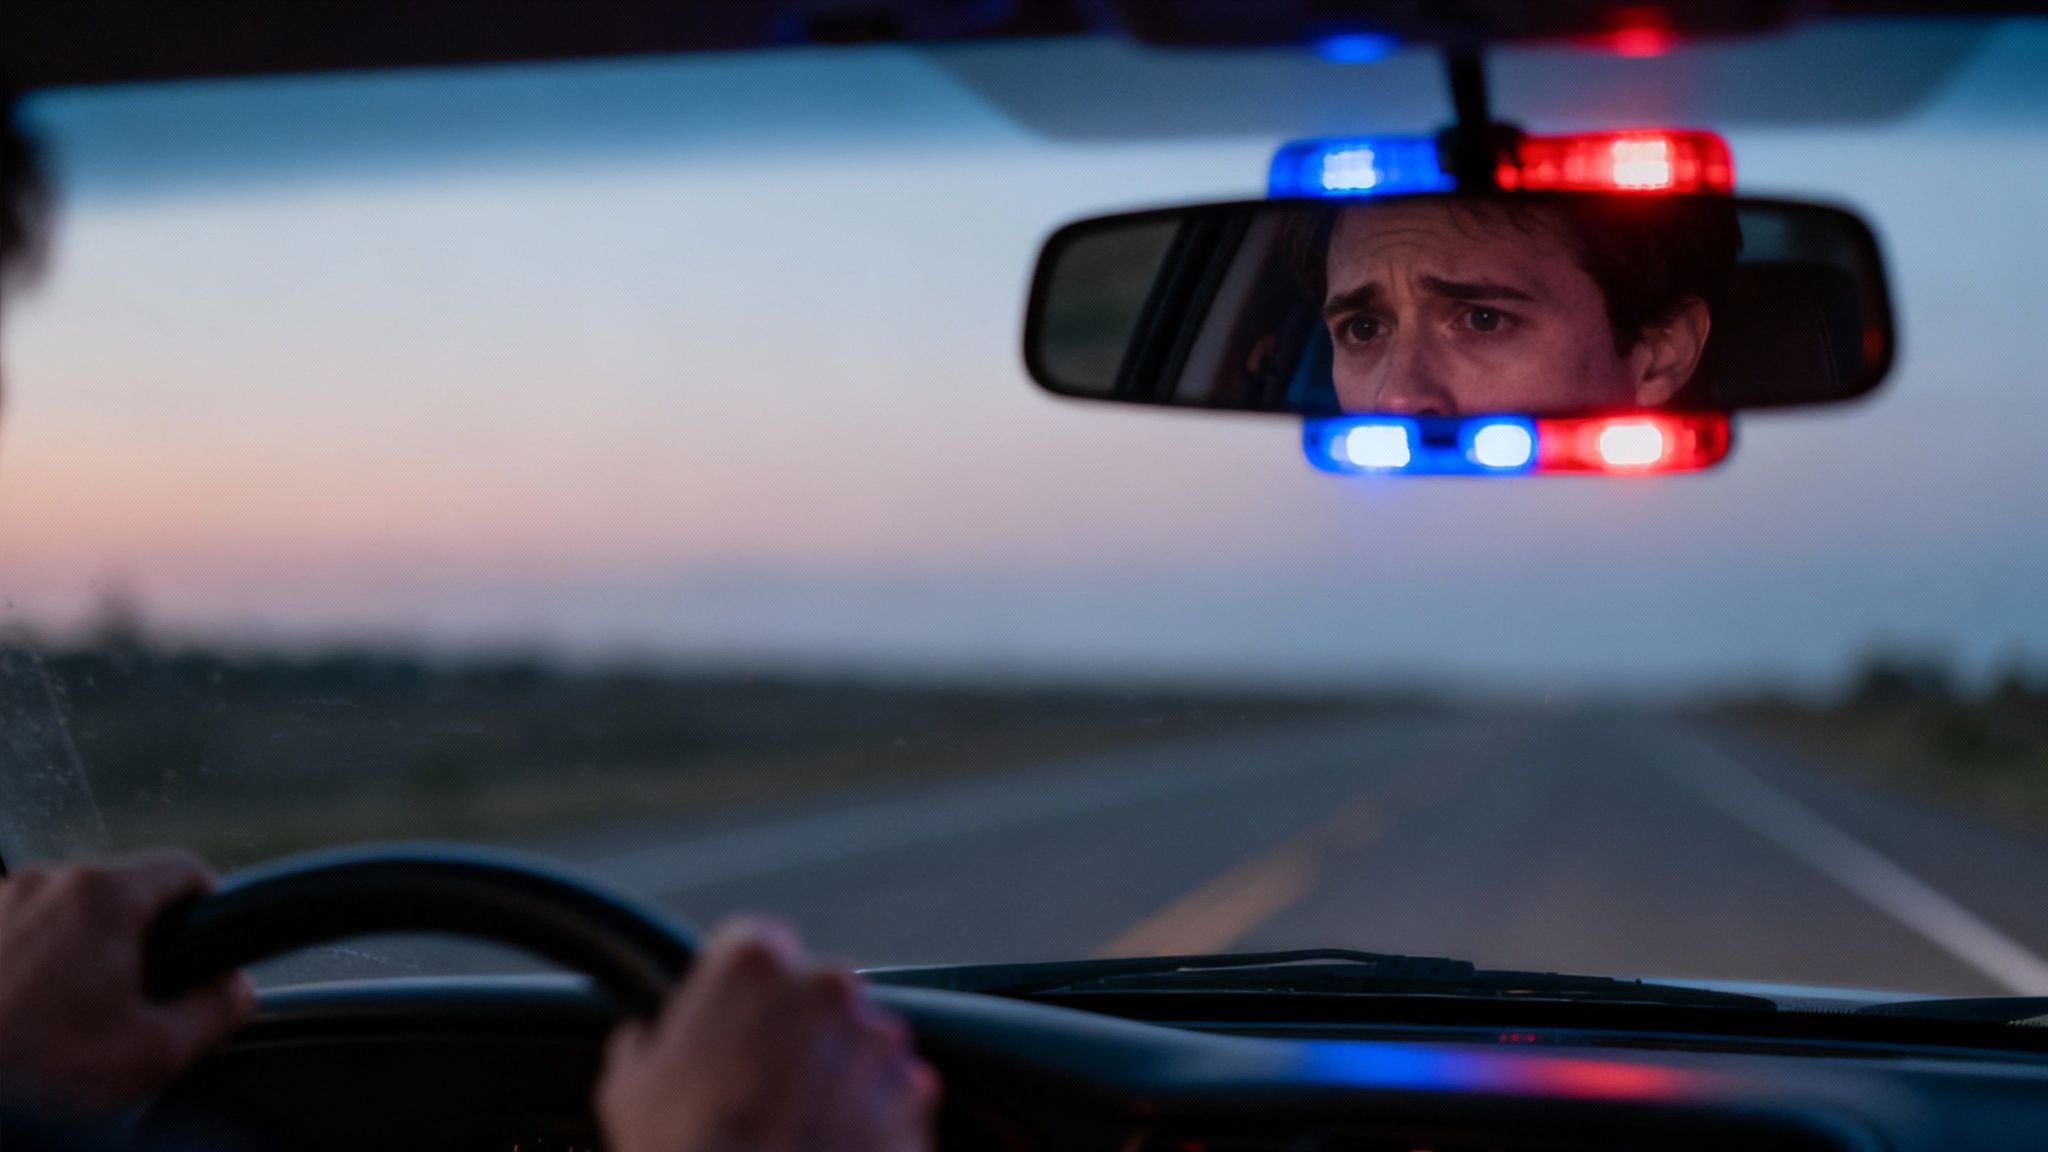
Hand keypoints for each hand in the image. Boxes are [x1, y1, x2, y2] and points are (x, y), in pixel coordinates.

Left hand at [0, 851, 255, 1110]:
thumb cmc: (34, 1069)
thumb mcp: (155, 1052)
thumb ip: (217, 1010)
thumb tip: (235, 990)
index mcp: (102, 896)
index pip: (185, 869)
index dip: (211, 908)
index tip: (211, 946)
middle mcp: (46, 881)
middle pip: (125, 892)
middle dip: (141, 941)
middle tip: (139, 1001)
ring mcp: (0, 901)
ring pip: (70, 913)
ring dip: (84, 953)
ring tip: (75, 1015)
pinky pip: (23, 931)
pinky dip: (37, 963)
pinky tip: (32, 1013)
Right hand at [596, 917, 938, 1151]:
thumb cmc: (688, 1150)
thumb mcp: (629, 1091)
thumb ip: (643, 1045)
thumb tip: (640, 1042)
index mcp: (754, 962)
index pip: (753, 946)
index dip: (739, 988)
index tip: (732, 1020)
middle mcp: (826, 983)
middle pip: (811, 992)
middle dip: (793, 1030)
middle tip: (760, 1085)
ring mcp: (878, 1036)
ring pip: (856, 1040)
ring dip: (834, 1072)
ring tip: (796, 1125)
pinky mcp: (914, 1089)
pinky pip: (892, 1091)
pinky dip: (872, 1114)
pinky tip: (832, 1145)